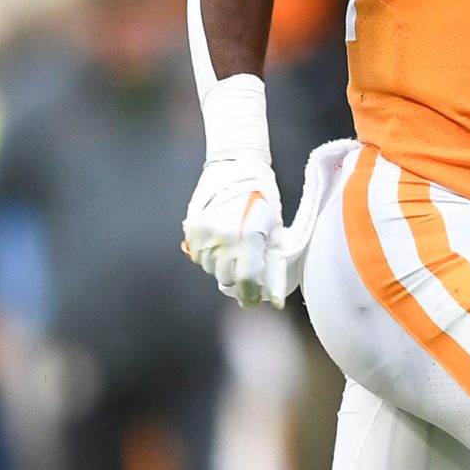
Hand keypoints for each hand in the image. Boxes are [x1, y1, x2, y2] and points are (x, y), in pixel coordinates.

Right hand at [182, 154, 287, 305]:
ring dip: (222, 267)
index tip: (252, 301)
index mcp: (249, 239)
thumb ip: (275, 268)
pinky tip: (220, 242)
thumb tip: (276, 300)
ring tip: (234, 250)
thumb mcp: (276, 232)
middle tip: (247, 270)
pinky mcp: (192, 228)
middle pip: (226, 279)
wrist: (236, 167)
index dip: (249, 297)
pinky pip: (198, 256)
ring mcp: (205, 233)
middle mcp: (224, 238)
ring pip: (210, 269)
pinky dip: (209, 255)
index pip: (246, 283)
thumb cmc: (263, 199)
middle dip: (238, 280)